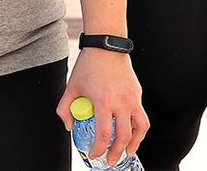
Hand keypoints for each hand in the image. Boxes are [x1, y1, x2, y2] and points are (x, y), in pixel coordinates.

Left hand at [57, 48, 147, 165]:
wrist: (106, 46)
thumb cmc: (88, 66)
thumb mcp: (71, 87)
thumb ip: (65, 108)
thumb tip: (69, 126)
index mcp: (103, 102)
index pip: (103, 134)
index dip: (99, 149)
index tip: (94, 154)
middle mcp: (120, 102)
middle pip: (123, 136)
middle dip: (117, 153)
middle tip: (110, 160)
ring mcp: (132, 98)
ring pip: (139, 128)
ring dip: (135, 143)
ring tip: (128, 152)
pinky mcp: (137, 94)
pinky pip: (141, 116)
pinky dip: (139, 129)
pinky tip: (133, 134)